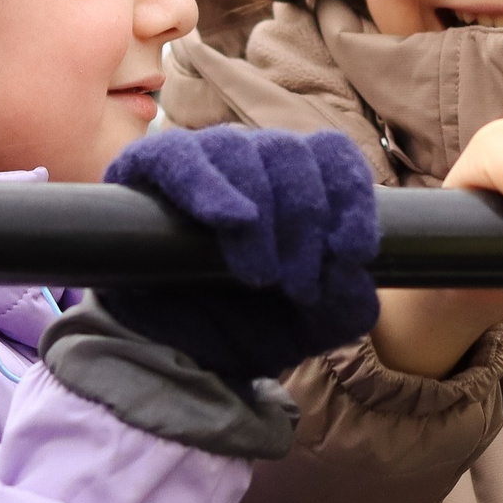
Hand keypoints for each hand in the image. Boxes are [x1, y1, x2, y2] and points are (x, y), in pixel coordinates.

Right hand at [98, 126, 381, 381]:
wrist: (169, 352)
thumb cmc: (244, 325)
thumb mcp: (308, 326)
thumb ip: (345, 306)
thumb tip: (353, 275)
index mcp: (294, 182)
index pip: (333, 154)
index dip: (352, 197)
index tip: (353, 252)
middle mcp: (251, 160)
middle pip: (292, 153)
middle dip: (305, 227)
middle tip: (298, 287)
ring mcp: (201, 159)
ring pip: (241, 151)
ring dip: (263, 216)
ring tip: (261, 276)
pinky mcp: (149, 167)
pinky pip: (181, 157)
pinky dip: (208, 185)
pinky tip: (230, 220)